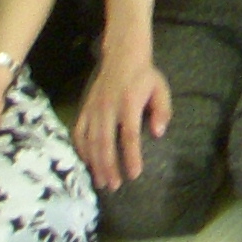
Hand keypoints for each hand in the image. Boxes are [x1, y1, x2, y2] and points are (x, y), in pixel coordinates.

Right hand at [75, 46, 172, 188]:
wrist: (122, 55)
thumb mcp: (160, 89)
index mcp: (128, 104)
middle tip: (114, 186)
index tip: (134, 175)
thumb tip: (159, 134)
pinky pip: (78, 132)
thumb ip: (162, 111)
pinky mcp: (85, 108)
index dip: (131, 157)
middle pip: (105, 143)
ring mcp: (93, 109)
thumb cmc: (144, 76)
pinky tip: (86, 163)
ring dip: (95, 163)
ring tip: (101, 181)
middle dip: (109, 167)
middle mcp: (108, 108)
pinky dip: (80, 149)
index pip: (129, 136)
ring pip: (90, 141)